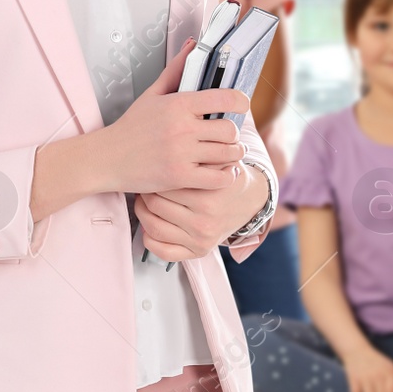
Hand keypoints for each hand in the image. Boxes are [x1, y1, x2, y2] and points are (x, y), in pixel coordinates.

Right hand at [97, 38, 250, 195]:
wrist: (107, 158)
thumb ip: (176, 70)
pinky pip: (219, 178)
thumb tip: (193, 45)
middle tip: (228, 135)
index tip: (241, 106)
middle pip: (230, 129)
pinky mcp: (180, 177)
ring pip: (228, 153)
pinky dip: (226, 176)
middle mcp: (182, 128)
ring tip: (227, 153)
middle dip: (233, 133)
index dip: (241, 102)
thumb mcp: (152, 94)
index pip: (225, 98)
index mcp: (178, 104)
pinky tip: (221, 171)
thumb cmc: (131, 127)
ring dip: (233, 154)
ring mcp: (182, 154)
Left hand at [134, 161, 266, 261]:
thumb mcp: (220, 160)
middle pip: (157, 205)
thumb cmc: (228, 176)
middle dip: (147, 191)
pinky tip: (148, 225)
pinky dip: (149, 239)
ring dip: (142, 212)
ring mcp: (200, 239)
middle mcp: (204, 221)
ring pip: (154, 227)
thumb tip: (170, 139)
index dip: (154, 175)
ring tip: (144, 200)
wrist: (250, 200)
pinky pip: (163, 250)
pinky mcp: (197, 252)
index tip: (152, 168)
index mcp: (209, 197)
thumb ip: (200, 152)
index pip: (167, 185)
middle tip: (145, 182)